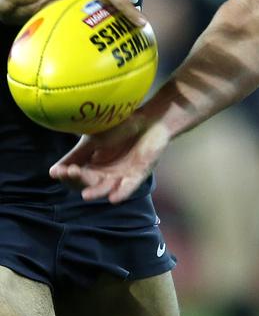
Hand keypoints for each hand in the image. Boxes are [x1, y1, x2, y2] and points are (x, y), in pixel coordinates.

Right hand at [49, 113, 169, 202]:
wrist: (149, 117)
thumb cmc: (122, 128)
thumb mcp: (94, 140)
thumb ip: (77, 155)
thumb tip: (53, 171)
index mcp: (95, 168)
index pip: (77, 177)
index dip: (67, 175)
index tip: (56, 171)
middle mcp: (107, 175)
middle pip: (89, 184)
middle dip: (79, 180)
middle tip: (69, 172)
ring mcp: (123, 175)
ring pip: (107, 188)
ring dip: (96, 192)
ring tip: (85, 195)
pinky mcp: (139, 173)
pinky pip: (130, 187)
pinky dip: (121, 193)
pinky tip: (113, 198)